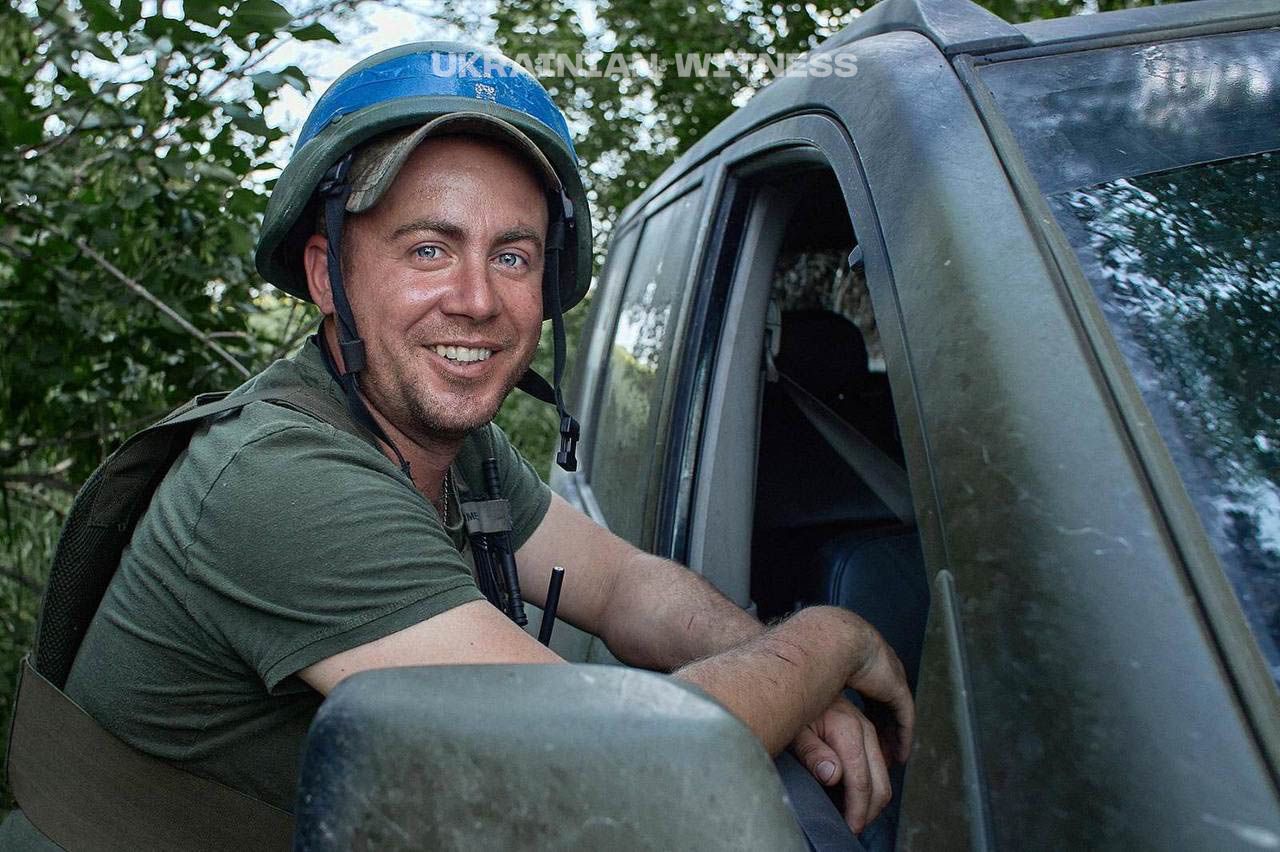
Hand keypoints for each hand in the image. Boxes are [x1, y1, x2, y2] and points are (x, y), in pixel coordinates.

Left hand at [790, 696, 892, 832]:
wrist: (797, 682)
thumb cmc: (793, 709)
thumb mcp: (794, 730)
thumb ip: (812, 753)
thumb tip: (832, 776)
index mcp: (848, 729)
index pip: (861, 780)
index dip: (857, 809)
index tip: (850, 826)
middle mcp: (864, 728)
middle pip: (881, 781)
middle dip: (870, 809)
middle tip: (853, 825)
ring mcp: (868, 728)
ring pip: (885, 774)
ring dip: (874, 799)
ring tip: (854, 814)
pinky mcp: (867, 731)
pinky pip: (880, 763)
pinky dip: (875, 784)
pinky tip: (857, 794)